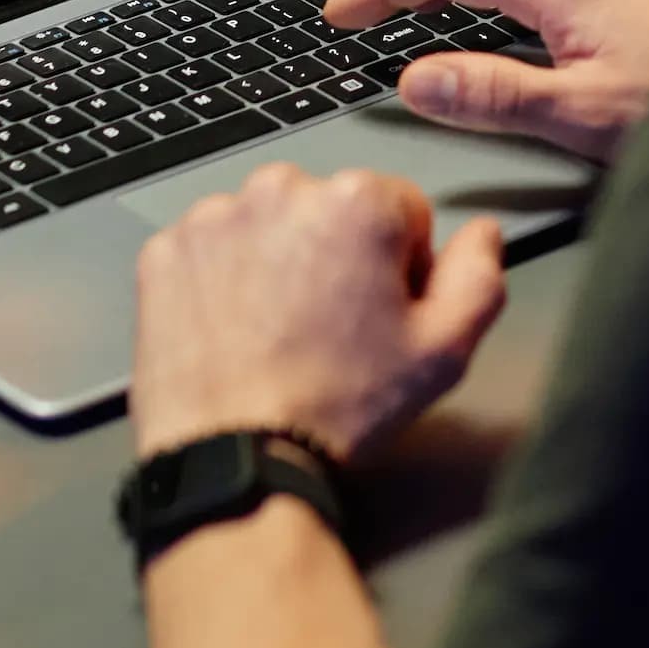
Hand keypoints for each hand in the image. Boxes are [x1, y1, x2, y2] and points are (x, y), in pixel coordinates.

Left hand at [131, 164, 506, 462]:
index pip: (402, 210)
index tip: (380, 317)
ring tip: (279, 336)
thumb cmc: (339, 407)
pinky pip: (212, 250)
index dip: (401, 268)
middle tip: (330, 331)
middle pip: (331, 210)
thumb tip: (482, 232)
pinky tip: (236, 332)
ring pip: (269, 226)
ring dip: (279, 262)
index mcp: (358, 201)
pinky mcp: (166, 250)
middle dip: (338, 257)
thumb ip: (480, 277)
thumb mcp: (443, 353)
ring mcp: (215, 217)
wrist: (235, 459)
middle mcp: (282, 188)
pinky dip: (224, 280)